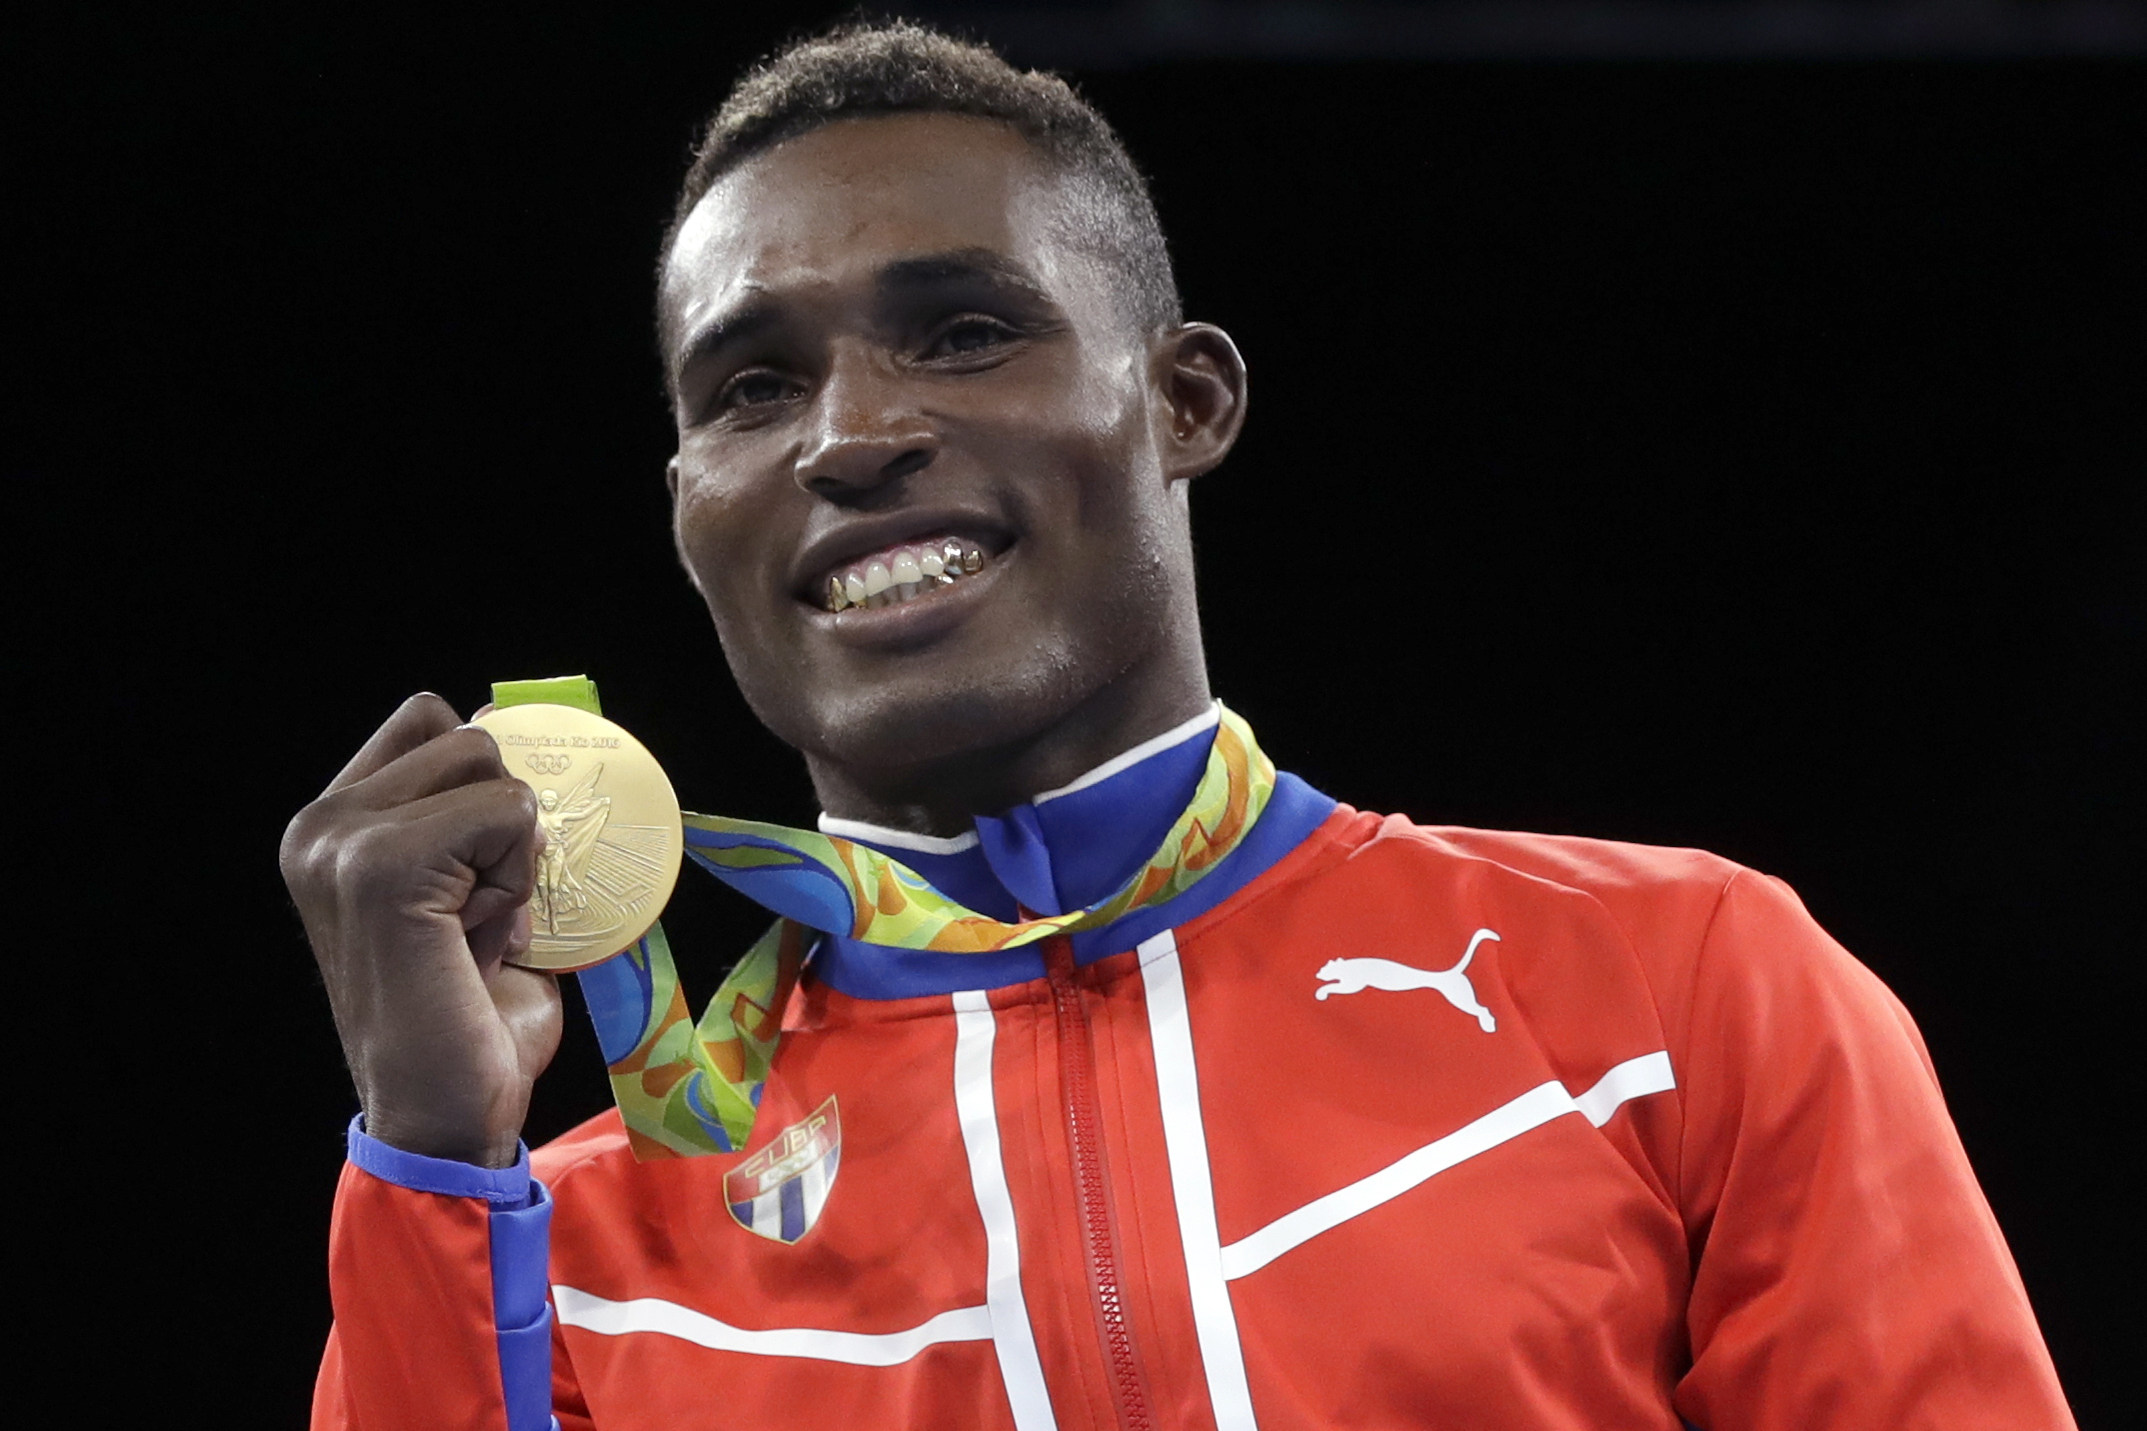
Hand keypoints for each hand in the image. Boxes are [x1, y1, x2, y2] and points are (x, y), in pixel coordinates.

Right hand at [281, 693, 562, 1166]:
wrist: (448, 1113)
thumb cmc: (471, 1016)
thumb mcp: (474, 890)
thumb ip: (479, 815)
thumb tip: (506, 721)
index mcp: (332, 826)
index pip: (429, 717)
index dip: (484, 783)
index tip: (474, 875)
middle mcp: (320, 825)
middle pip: (469, 736)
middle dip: (503, 824)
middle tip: (475, 915)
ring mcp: (342, 842)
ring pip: (491, 768)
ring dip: (513, 854)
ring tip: (475, 930)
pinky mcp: (382, 864)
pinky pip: (507, 813)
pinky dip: (518, 879)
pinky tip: (479, 943)